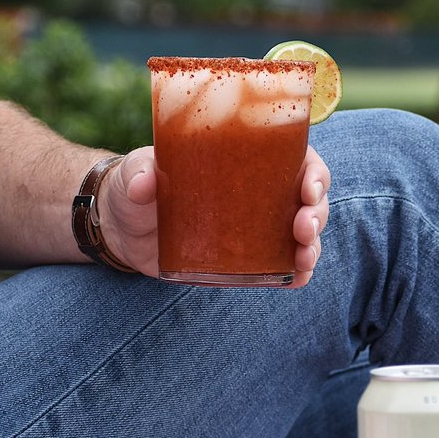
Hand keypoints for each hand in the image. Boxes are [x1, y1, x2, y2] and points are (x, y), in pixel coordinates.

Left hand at [96, 144, 331, 285]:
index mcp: (247, 159)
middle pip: (310, 199)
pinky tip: (297, 279)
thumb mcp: (135, 172)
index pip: (297, 159)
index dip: (314, 172)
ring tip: (303, 259)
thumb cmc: (135, 186)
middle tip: (303, 228)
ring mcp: (257, 228)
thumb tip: (143, 184)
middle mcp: (261, 192)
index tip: (308, 186)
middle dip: (316, 214)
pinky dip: (295, 274)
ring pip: (303, 234)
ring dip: (312, 246)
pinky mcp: (247, 259)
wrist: (122, 227)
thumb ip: (140, 173)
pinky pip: (281, 266)